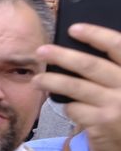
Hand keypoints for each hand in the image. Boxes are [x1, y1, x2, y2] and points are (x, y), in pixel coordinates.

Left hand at [37, 23, 120, 150]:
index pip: (118, 46)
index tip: (74, 29)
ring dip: (51, 80)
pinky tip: (65, 106)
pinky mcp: (101, 121)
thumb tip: (79, 52)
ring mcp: (115, 104)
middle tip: (41, 51)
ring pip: (75, 86)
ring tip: (37, 79)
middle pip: (90, 65)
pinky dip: (66, 106)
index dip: (96, 35)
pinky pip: (73, 107)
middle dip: (61, 56)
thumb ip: (113, 71)